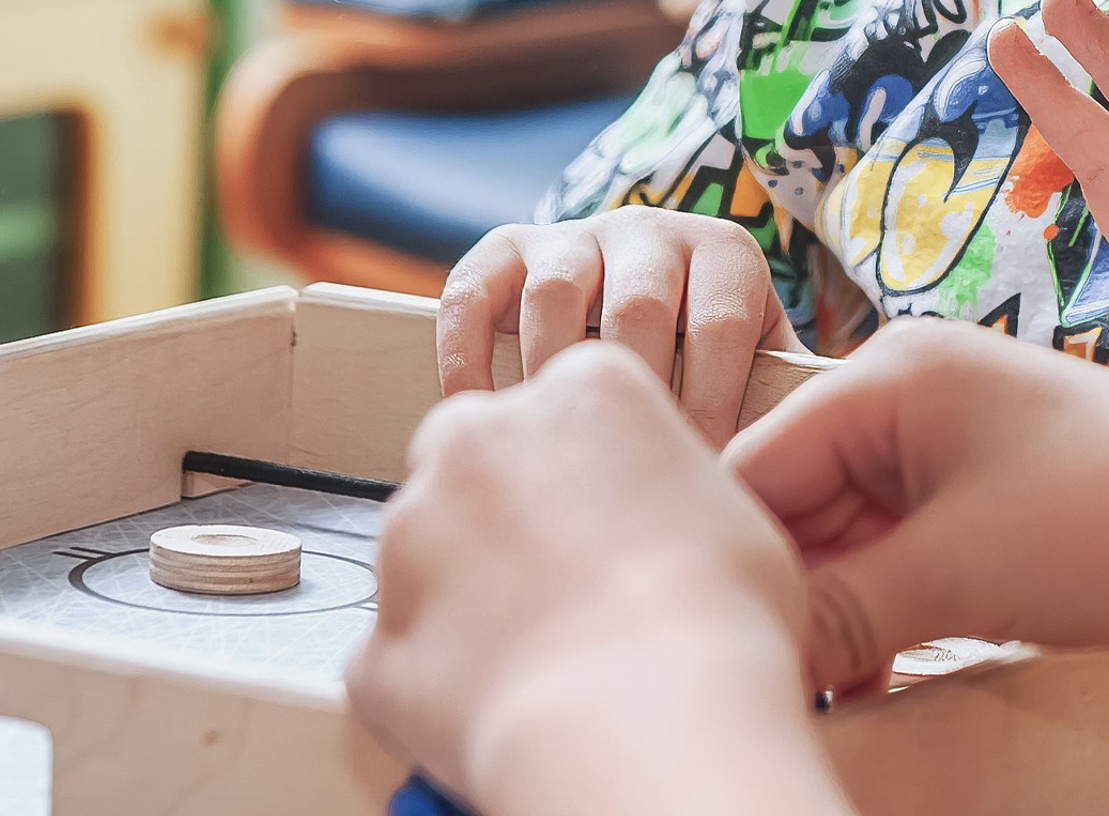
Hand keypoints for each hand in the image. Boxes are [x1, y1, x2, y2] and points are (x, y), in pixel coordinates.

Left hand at [349, 345, 828, 815]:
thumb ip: (668, 490)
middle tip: (571, 583)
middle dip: (508, 513)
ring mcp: (413, 532)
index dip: (593, 471)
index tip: (615, 520)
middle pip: (480, 461)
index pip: (570, 407)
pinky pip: (403, 656)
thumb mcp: (733, 508)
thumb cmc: (711, 614)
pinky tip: (506, 707)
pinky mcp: (375, 637)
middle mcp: (482, 437)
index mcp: (582, 387)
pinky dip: (441, 684)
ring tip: (550, 658)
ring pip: (431, 554)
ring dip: (471, 597)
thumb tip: (666, 527)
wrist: (647, 722)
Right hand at [438, 206, 803, 443]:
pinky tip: (473, 412)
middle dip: (632, 398)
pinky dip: (467, 350)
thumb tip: (772, 482)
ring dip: (550, 375)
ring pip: (556, 291)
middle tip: (622, 477)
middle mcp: (651, 230)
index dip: (709, 404)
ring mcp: (576, 234)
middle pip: (637, 305)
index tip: (696, 477)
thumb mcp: (760, 369)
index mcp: (724, 256)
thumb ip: (774, 408)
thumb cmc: (712, 370)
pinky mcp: (507, 248)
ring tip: (550, 450)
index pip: (721, 322)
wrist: (651, 307)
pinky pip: (474, 288)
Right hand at [729, 317, 1108, 694]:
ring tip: (831, 690)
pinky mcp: (988, 479)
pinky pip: (904, 536)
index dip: (735, 556)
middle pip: (801, 494)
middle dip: (792, 586)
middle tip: (778, 680)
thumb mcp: (956, 573)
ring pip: (851, 524)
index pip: (761, 461)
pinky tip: (876, 669)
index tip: (717, 643)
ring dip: (841, 604)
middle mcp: (911, 386)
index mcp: (889, 373)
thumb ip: (840, 611)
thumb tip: (755, 653)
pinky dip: (889, 598)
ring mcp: (953, 433)